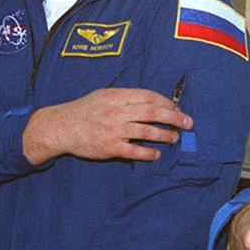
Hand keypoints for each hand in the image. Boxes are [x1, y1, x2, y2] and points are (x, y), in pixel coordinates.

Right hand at [22, 88, 191, 164]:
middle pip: (153, 112)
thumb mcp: (103, 94)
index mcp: (117, 96)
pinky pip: (134, 151)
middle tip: (188, 123)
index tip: (177, 108)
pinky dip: (148, 153)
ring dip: (165, 135)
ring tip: (175, 138)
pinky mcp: (110, 147)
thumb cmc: (84, 110)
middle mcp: (117, 111)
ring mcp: (114, 130)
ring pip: (147, 132)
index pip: (149, 96)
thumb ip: (125, 97)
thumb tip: (151, 101)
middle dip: (174, 117)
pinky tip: (156, 155)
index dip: (167, 102)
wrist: (62, 126)